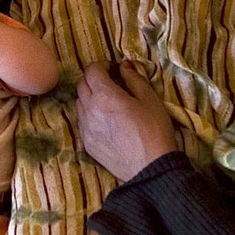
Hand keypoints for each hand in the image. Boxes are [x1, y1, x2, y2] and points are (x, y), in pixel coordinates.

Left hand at [76, 61, 177, 180]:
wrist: (150, 168)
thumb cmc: (154, 131)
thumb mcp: (150, 99)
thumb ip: (134, 78)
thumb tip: (124, 66)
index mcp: (104, 95)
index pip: (92, 70)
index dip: (103, 65)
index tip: (116, 71)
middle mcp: (89, 110)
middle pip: (81, 84)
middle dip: (95, 79)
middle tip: (112, 84)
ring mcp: (85, 128)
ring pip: (79, 103)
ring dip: (90, 97)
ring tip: (109, 103)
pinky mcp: (86, 143)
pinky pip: (81, 122)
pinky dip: (89, 115)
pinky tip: (106, 121)